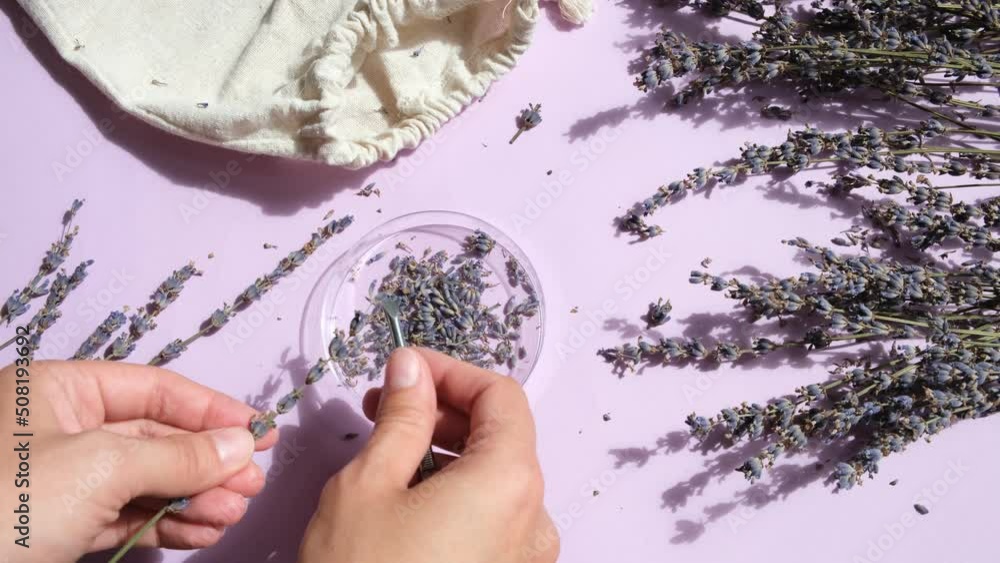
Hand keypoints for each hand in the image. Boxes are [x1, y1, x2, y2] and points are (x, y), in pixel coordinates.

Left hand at [0, 360, 276, 562]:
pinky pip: (126, 514)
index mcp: (57, 391)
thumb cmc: (7, 506)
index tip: (260, 430)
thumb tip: (242, 443)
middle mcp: (60, 430)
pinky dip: (166, 522)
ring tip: (232, 514)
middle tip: (251, 485)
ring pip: (145, 480)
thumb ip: (179, 454)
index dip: (211, 409)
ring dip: (194, 497)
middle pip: (155, 437)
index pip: (153, 389)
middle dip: (207, 463)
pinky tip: (201, 531)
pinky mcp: (58, 527)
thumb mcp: (102, 467)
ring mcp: (59, 481)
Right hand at [299, 347, 558, 562]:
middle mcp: (533, 519)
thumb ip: (401, 416)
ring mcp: (526, 558)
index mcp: (510, 482)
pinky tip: (408, 500)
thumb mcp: (369, 485)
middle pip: (503, 436)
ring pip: (496, 479)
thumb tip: (412, 370)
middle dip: (444, 411)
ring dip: (447, 452)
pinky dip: (457, 494)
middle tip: (385, 406)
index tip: (404, 369)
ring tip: (388, 454)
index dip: (451, 372)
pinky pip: (493, 519)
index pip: (501, 395)